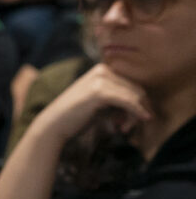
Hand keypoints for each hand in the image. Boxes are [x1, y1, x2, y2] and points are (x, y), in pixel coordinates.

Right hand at [31, 63, 152, 144]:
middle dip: (138, 109)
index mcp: (101, 69)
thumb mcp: (100, 103)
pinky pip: (128, 101)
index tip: (131, 120)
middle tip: (128, 127)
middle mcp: (102, 70)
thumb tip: (144, 106)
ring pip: (135, 95)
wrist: (53, 125)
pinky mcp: (100, 92)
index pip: (131, 83)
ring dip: (135, 114)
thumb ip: (118, 99)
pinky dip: (137, 111)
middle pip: (136, 88)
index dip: (138, 102)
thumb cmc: (75, 117)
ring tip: (125, 129)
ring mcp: (100, 80)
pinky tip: (143, 119)